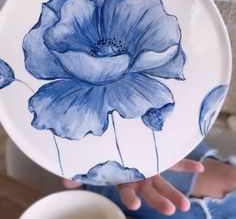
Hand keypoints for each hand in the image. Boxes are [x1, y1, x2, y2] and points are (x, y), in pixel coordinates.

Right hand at [63, 159, 203, 215]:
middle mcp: (141, 176)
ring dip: (175, 193)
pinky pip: (176, 162)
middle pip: (151, 192)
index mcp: (126, 178)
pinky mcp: (164, 158)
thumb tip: (64, 181)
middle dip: (159, 201)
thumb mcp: (96, 162)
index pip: (127, 191)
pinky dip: (188, 165)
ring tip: (186, 205)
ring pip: (165, 183)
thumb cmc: (111, 153)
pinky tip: (200, 168)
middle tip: (170, 211)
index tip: (134, 205)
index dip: (130, 197)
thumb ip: (82, 173)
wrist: (127, 139)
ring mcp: (154, 168)